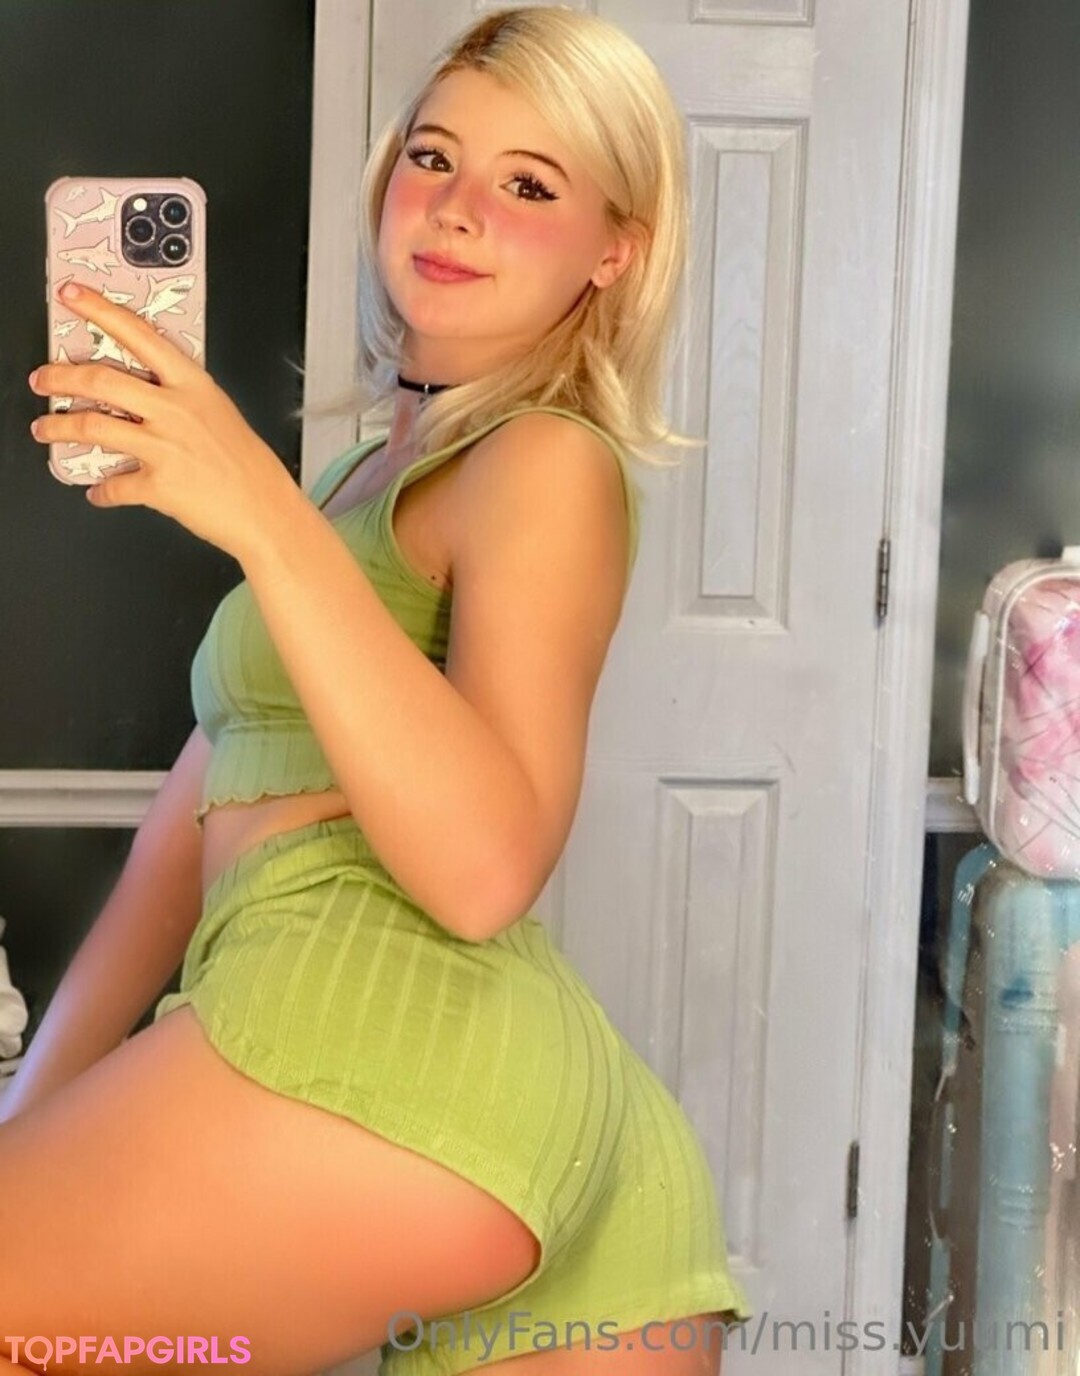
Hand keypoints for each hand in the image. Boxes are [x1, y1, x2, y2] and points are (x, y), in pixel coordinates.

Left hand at [29, 282, 299, 558]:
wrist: (267, 509)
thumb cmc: (248, 464)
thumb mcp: (218, 411)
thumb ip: (178, 395)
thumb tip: (139, 390)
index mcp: (192, 384)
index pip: (138, 334)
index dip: (99, 310)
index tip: (73, 294)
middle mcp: (174, 410)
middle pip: (100, 381)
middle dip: (59, 377)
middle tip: (43, 379)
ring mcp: (164, 447)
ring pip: (92, 428)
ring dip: (58, 428)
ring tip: (46, 429)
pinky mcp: (158, 485)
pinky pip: (114, 486)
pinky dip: (102, 490)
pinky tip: (99, 490)